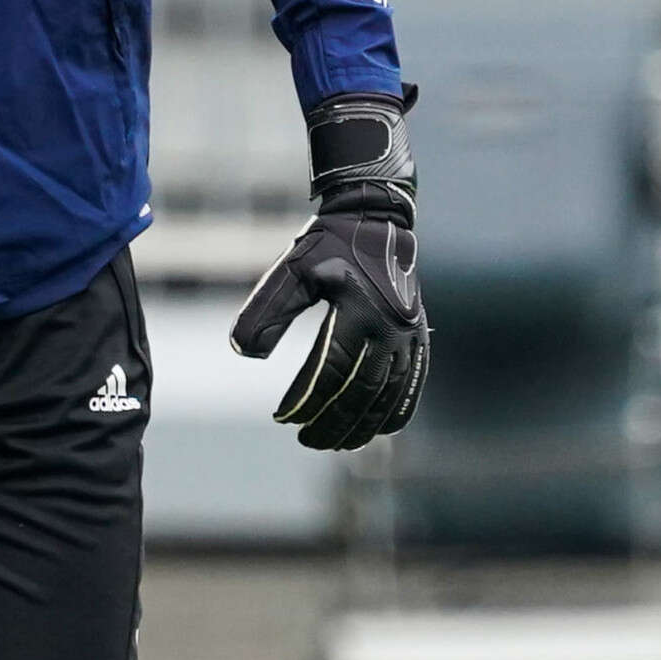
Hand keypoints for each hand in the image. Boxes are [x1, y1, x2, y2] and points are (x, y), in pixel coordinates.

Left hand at [227, 91, 426, 450]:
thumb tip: (241, 353)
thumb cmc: (328, 243)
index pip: (330, 373)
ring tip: (339, 443)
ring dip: (365, 424)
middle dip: (334, 422)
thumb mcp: (290, 270)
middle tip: (307, 441)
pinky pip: (414, 382)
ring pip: (391, 394)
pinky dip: (399, 410)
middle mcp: (391, 327)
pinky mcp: (419, 333)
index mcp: (359, 312)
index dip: (306, 402)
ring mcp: (410, 333)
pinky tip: (382, 430)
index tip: (283, 419)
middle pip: (362, 393)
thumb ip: (266, 311)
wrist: (376, 216)